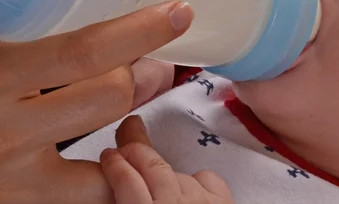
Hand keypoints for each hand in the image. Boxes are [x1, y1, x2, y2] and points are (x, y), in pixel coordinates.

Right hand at [0, 1, 193, 203]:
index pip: (85, 52)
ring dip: (135, 129)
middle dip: (146, 75)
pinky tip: (115, 149)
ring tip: (137, 104)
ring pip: (106, 160)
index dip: (140, 31)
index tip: (178, 13)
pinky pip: (87, 193)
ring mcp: (13, 177)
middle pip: (108, 97)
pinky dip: (111, 172)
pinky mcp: (19, 203)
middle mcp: (6, 129)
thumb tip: (76, 9)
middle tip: (158, 63)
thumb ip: (25, 26)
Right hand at [100, 116, 233, 203]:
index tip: (108, 154)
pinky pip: (207, 178)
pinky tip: (191, 188)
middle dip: (136, 151)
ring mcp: (202, 200)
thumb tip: (122, 187)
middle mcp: (175, 203)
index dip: (115, 165)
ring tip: (156, 180)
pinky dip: (197, 181)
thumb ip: (130, 196)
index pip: (126, 182)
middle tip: (124, 146)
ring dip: (165, 173)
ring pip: (180, 174)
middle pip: (153, 167)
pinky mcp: (223, 200)